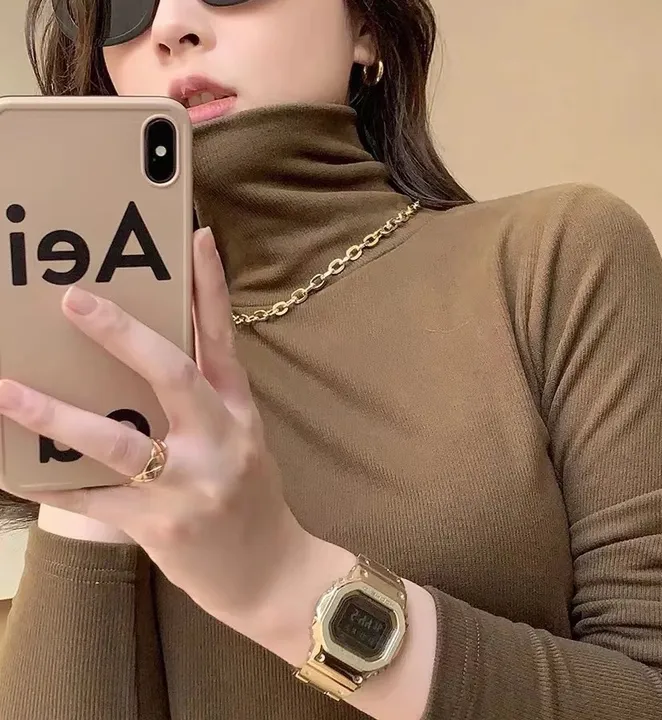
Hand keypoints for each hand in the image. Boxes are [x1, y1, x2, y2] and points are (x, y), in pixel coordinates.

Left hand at [0, 228, 312, 623]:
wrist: (271, 572)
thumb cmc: (251, 499)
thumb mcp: (242, 439)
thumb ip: (206, 401)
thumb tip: (147, 361)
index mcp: (239, 413)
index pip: (224, 339)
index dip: (210, 286)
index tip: (193, 236)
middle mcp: (220, 440)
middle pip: (172, 375)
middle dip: (123, 335)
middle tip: (72, 301)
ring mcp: (190, 484)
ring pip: (118, 441)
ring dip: (56, 415)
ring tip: (6, 389)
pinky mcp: (161, 525)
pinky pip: (93, 500)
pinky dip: (49, 483)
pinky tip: (10, 470)